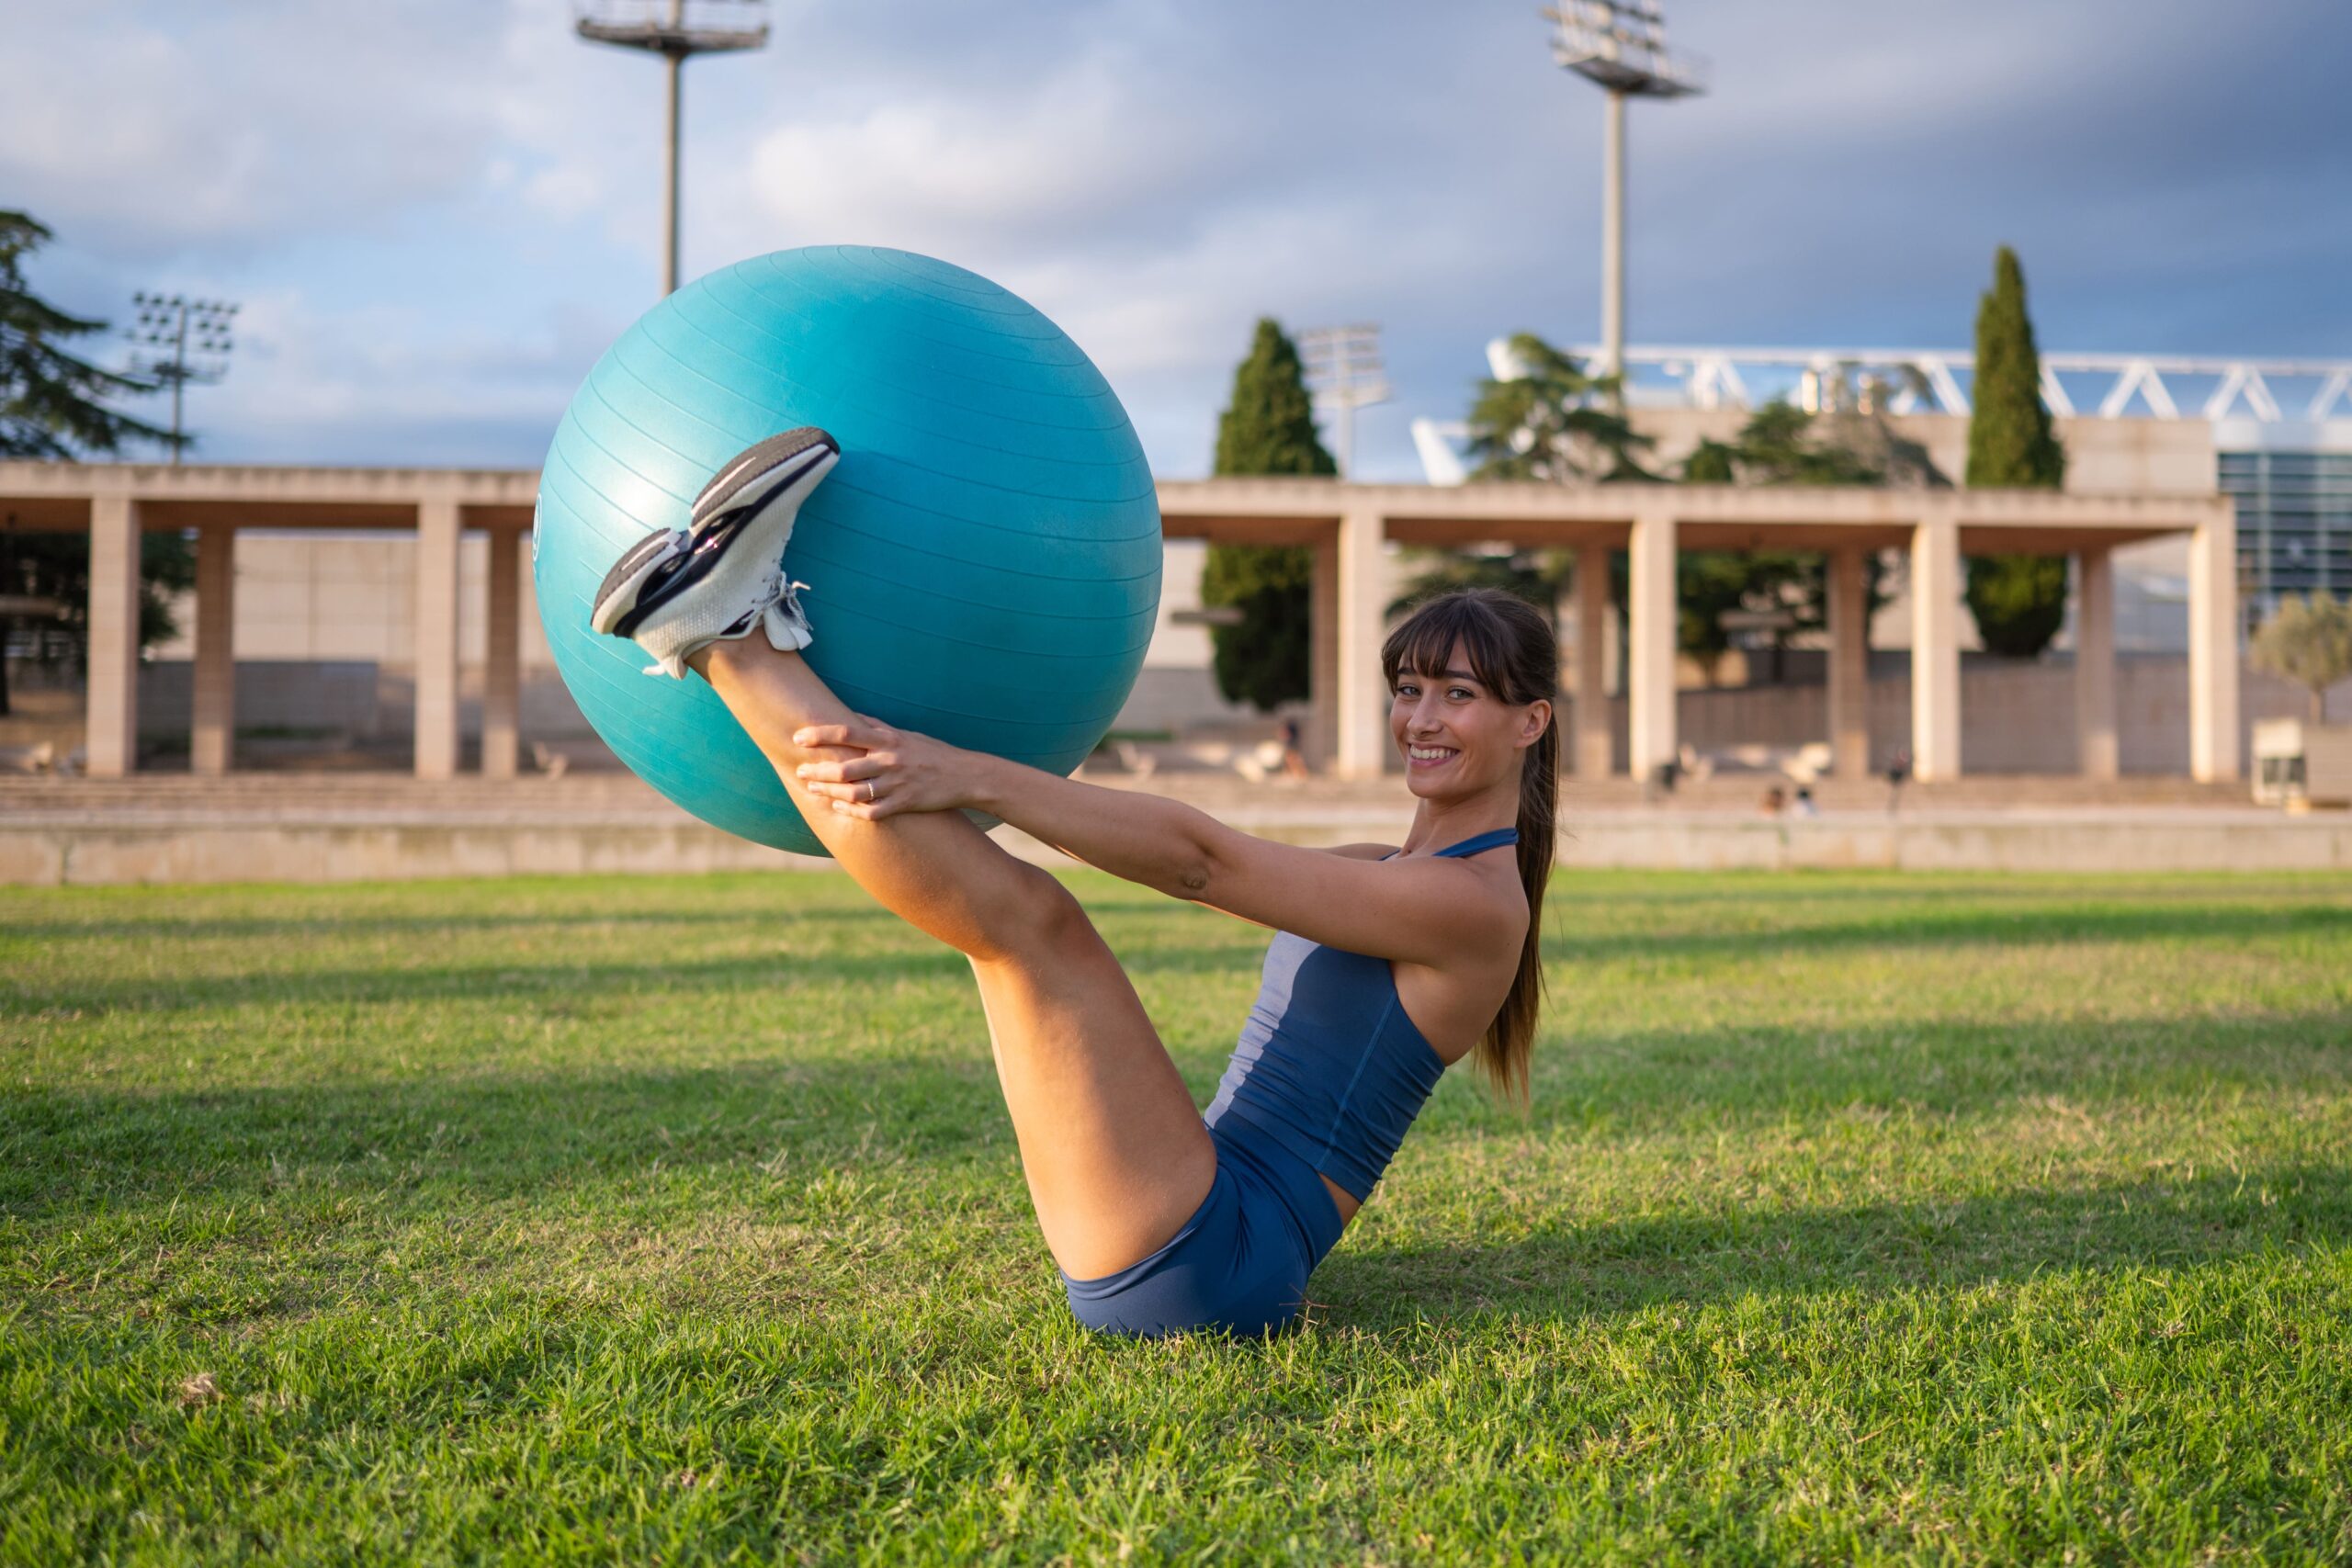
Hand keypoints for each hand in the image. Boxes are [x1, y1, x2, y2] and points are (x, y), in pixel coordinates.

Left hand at [790, 715, 972, 819]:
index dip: (819, 735)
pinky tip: (838, 806)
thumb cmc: (932, 752)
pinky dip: (852, 811)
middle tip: (800, 770)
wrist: (965, 776)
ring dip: (829, 792)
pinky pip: (872, 812)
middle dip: (818, 770)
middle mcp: (890, 761)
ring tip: (813, 789)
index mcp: (889, 740)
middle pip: (845, 768)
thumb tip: (852, 714)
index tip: (798, 737)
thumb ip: (878, 726)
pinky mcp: (905, 804)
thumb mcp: (906, 734)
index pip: (847, 733)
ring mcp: (897, 785)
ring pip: (854, 792)